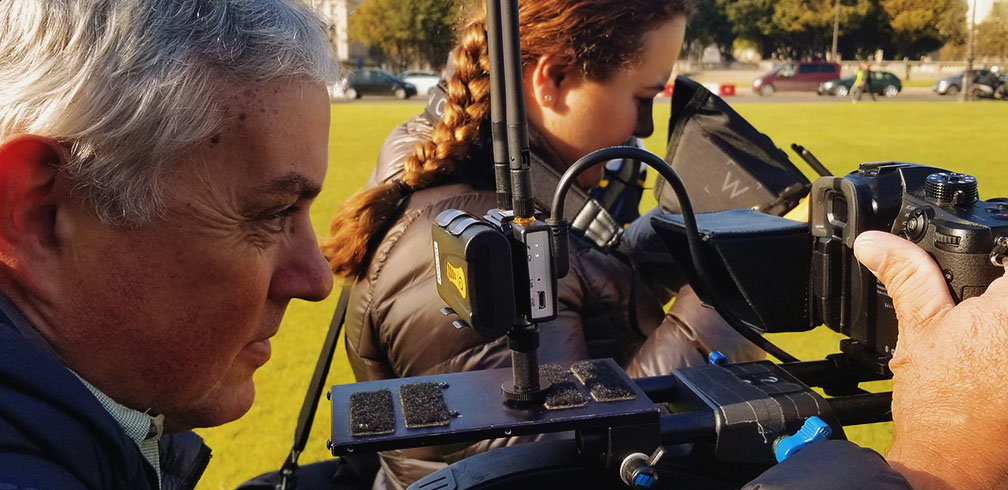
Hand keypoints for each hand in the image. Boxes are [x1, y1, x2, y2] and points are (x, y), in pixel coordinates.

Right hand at [854, 231, 1007, 488]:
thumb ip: (907, 275)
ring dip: (1000, 327)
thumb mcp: (919, 328)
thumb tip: (877, 243)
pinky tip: (993, 364)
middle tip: (980, 318)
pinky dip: (1004, 353)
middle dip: (998, 297)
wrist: (953, 465)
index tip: (986, 278)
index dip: (999, 262)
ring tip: (987, 350)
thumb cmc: (941, 406)